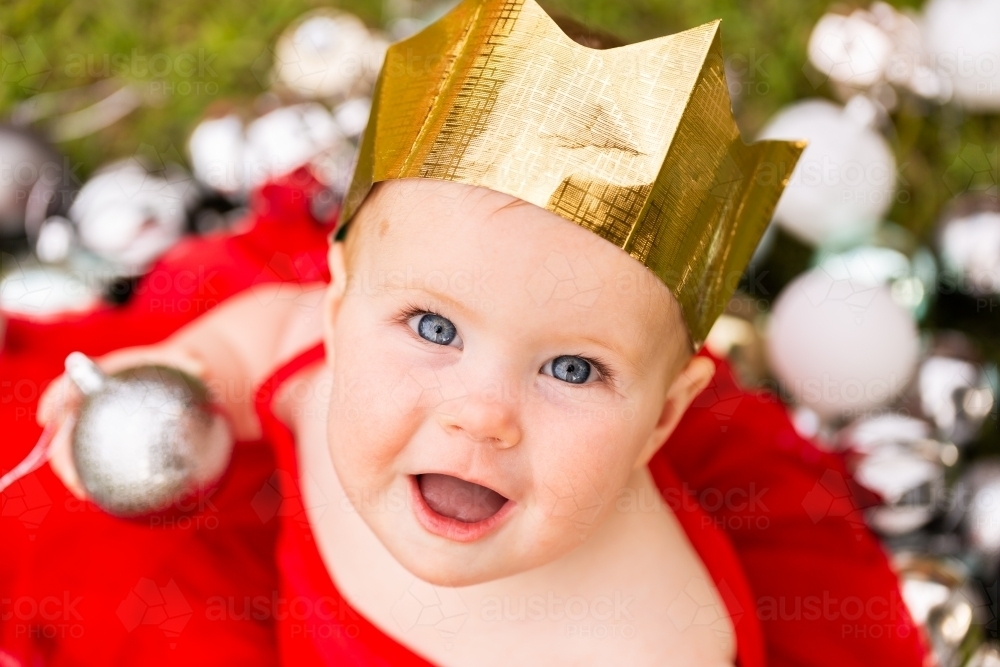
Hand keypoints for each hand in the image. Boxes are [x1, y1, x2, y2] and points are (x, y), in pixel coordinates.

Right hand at [37, 344, 206, 498]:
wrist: (177, 380)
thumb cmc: (173, 368)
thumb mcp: (180, 361)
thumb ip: (188, 362)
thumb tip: (202, 369)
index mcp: (99, 376)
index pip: (67, 384)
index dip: (53, 399)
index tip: (47, 417)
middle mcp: (91, 403)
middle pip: (63, 429)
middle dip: (60, 455)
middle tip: (74, 479)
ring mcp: (96, 425)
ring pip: (74, 452)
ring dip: (75, 474)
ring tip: (87, 494)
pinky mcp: (108, 443)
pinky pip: (97, 462)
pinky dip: (98, 478)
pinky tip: (109, 496)